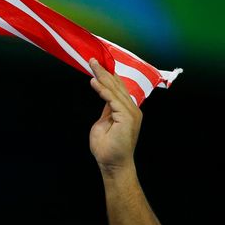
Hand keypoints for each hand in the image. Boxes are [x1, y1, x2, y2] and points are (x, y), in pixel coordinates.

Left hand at [88, 58, 141, 174]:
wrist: (112, 164)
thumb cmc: (107, 148)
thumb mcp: (103, 123)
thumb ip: (107, 109)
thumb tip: (105, 96)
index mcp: (127, 110)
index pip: (118, 88)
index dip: (108, 76)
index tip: (98, 65)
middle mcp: (131, 109)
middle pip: (117, 86)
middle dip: (104, 72)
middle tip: (93, 60)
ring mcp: (131, 112)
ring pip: (115, 90)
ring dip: (102, 77)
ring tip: (92, 65)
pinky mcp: (127, 117)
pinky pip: (112, 100)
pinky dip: (103, 90)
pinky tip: (94, 82)